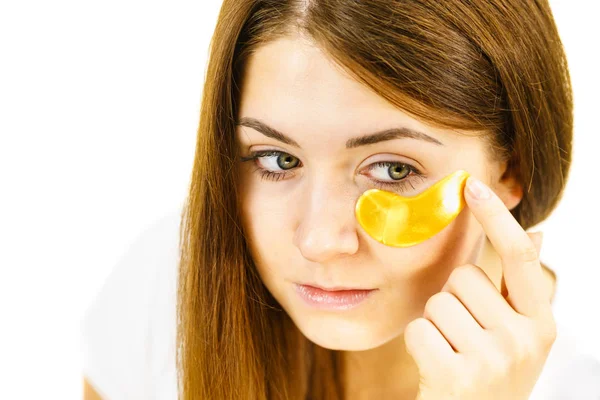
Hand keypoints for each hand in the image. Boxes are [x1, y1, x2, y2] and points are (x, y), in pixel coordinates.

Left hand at [404, 176, 556, 399]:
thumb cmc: (488, 376)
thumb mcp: (516, 335)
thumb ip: (520, 289)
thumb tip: (537, 233)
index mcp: (542, 323)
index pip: (518, 257)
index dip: (496, 218)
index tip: (473, 184)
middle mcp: (526, 339)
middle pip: (463, 276)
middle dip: (453, 300)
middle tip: (463, 338)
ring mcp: (494, 358)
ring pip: (437, 301)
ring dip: (435, 324)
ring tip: (452, 354)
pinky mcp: (457, 375)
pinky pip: (418, 328)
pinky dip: (418, 345)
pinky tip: (436, 368)